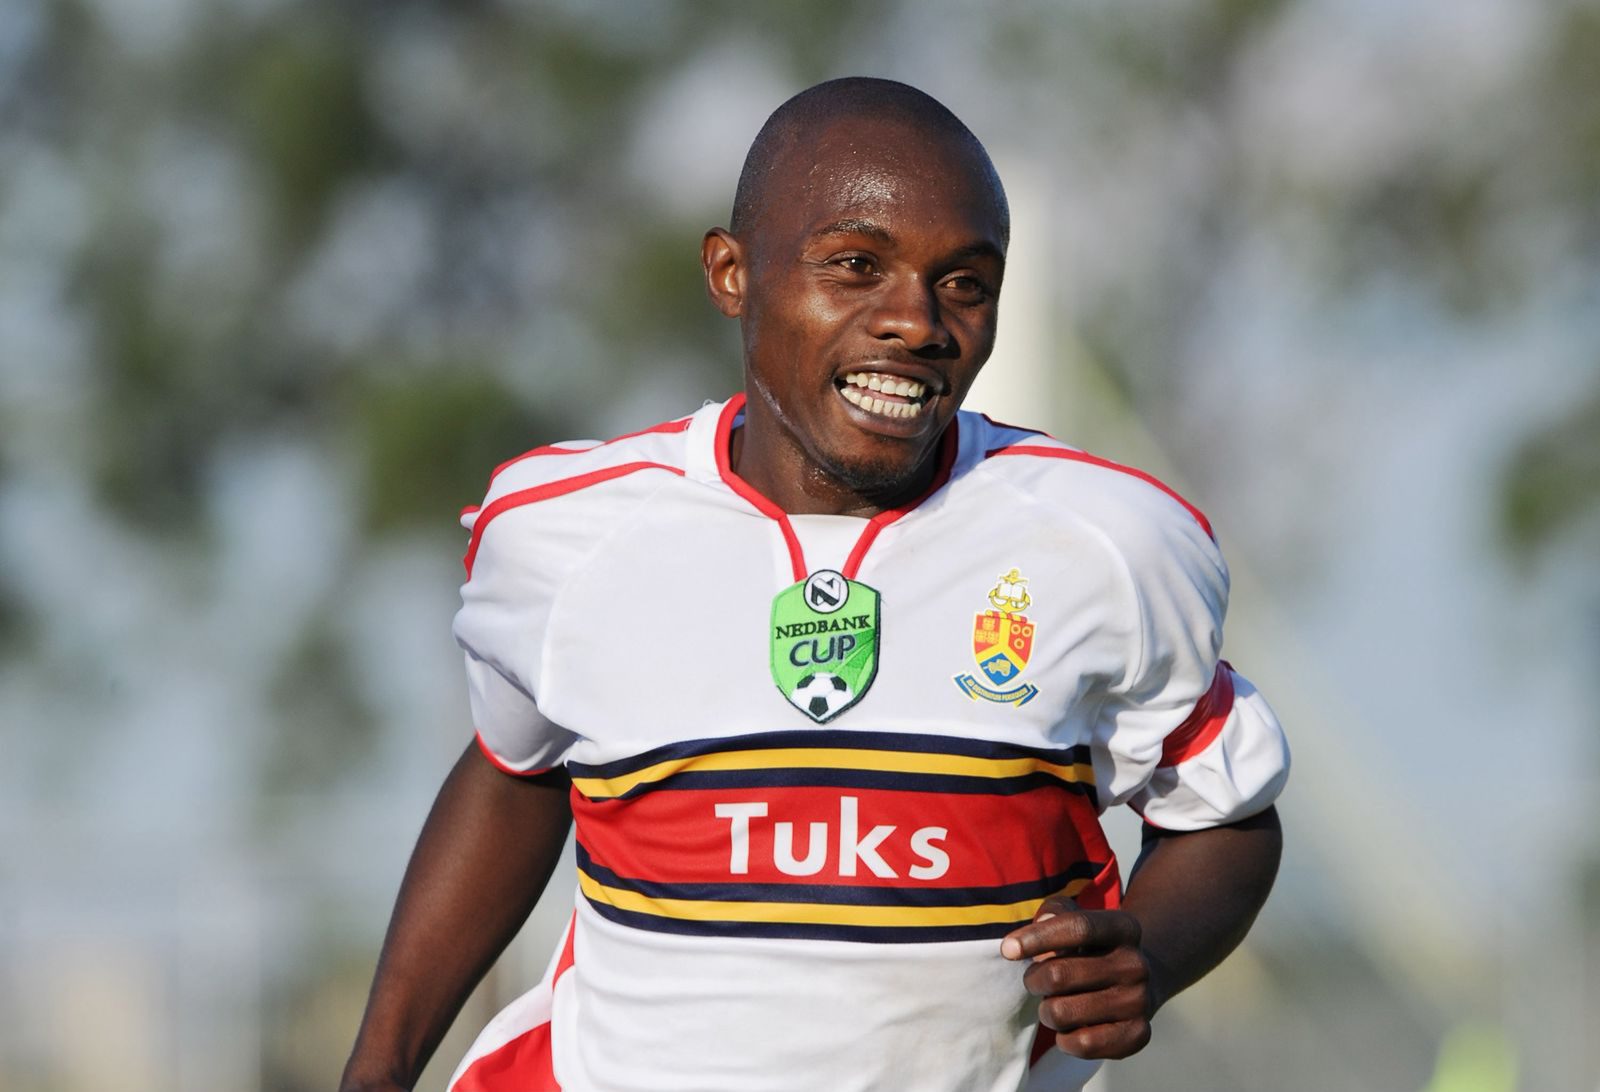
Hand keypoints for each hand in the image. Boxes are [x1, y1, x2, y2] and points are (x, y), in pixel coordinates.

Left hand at [1000, 896, 1154, 1059]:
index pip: (1078, 928)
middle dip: (1033, 980)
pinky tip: (1069, 1028)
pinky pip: (1083, 1043)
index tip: (1007, 950)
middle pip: (1059, 975)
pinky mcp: (1138, 1034)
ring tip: (1055, 1004)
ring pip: (1063, 1012)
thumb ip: (1054, 912)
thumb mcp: (1075, 919)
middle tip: (1035, 981)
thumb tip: (1042, 921)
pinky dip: (1065, 1039)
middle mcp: (1136, 964)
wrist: (1135, 985)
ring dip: (1046, 1011)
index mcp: (1123, 928)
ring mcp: (1139, 1001)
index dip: (1038, 938)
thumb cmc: (1089, 949)